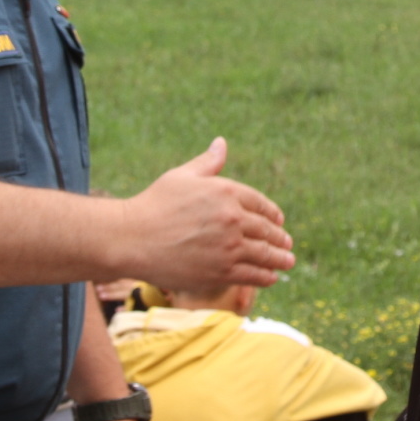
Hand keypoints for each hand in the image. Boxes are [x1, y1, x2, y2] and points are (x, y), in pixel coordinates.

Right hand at [122, 139, 294, 287]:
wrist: (132, 238)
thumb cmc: (154, 204)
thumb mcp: (182, 176)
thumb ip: (208, 163)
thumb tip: (221, 143)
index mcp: (226, 192)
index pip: (260, 203)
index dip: (273, 214)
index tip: (278, 220)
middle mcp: (232, 219)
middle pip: (266, 230)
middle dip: (279, 238)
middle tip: (287, 244)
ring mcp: (229, 247)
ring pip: (264, 255)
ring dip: (279, 259)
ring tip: (287, 262)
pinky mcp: (221, 272)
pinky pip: (252, 275)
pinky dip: (265, 277)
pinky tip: (270, 277)